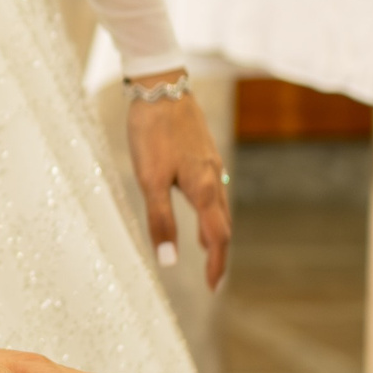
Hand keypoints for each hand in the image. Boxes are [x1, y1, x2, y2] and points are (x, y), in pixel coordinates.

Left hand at [126, 75, 231, 287]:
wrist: (160, 84)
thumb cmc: (152, 131)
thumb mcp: (149, 179)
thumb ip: (160, 220)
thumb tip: (169, 260)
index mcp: (204, 188)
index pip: (218, 236)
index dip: (217, 264)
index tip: (214, 288)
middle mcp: (213, 177)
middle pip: (223, 223)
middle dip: (218, 251)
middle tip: (212, 276)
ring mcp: (210, 163)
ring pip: (218, 206)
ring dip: (214, 230)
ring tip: (205, 248)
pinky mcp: (202, 152)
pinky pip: (211, 190)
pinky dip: (208, 209)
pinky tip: (197, 207)